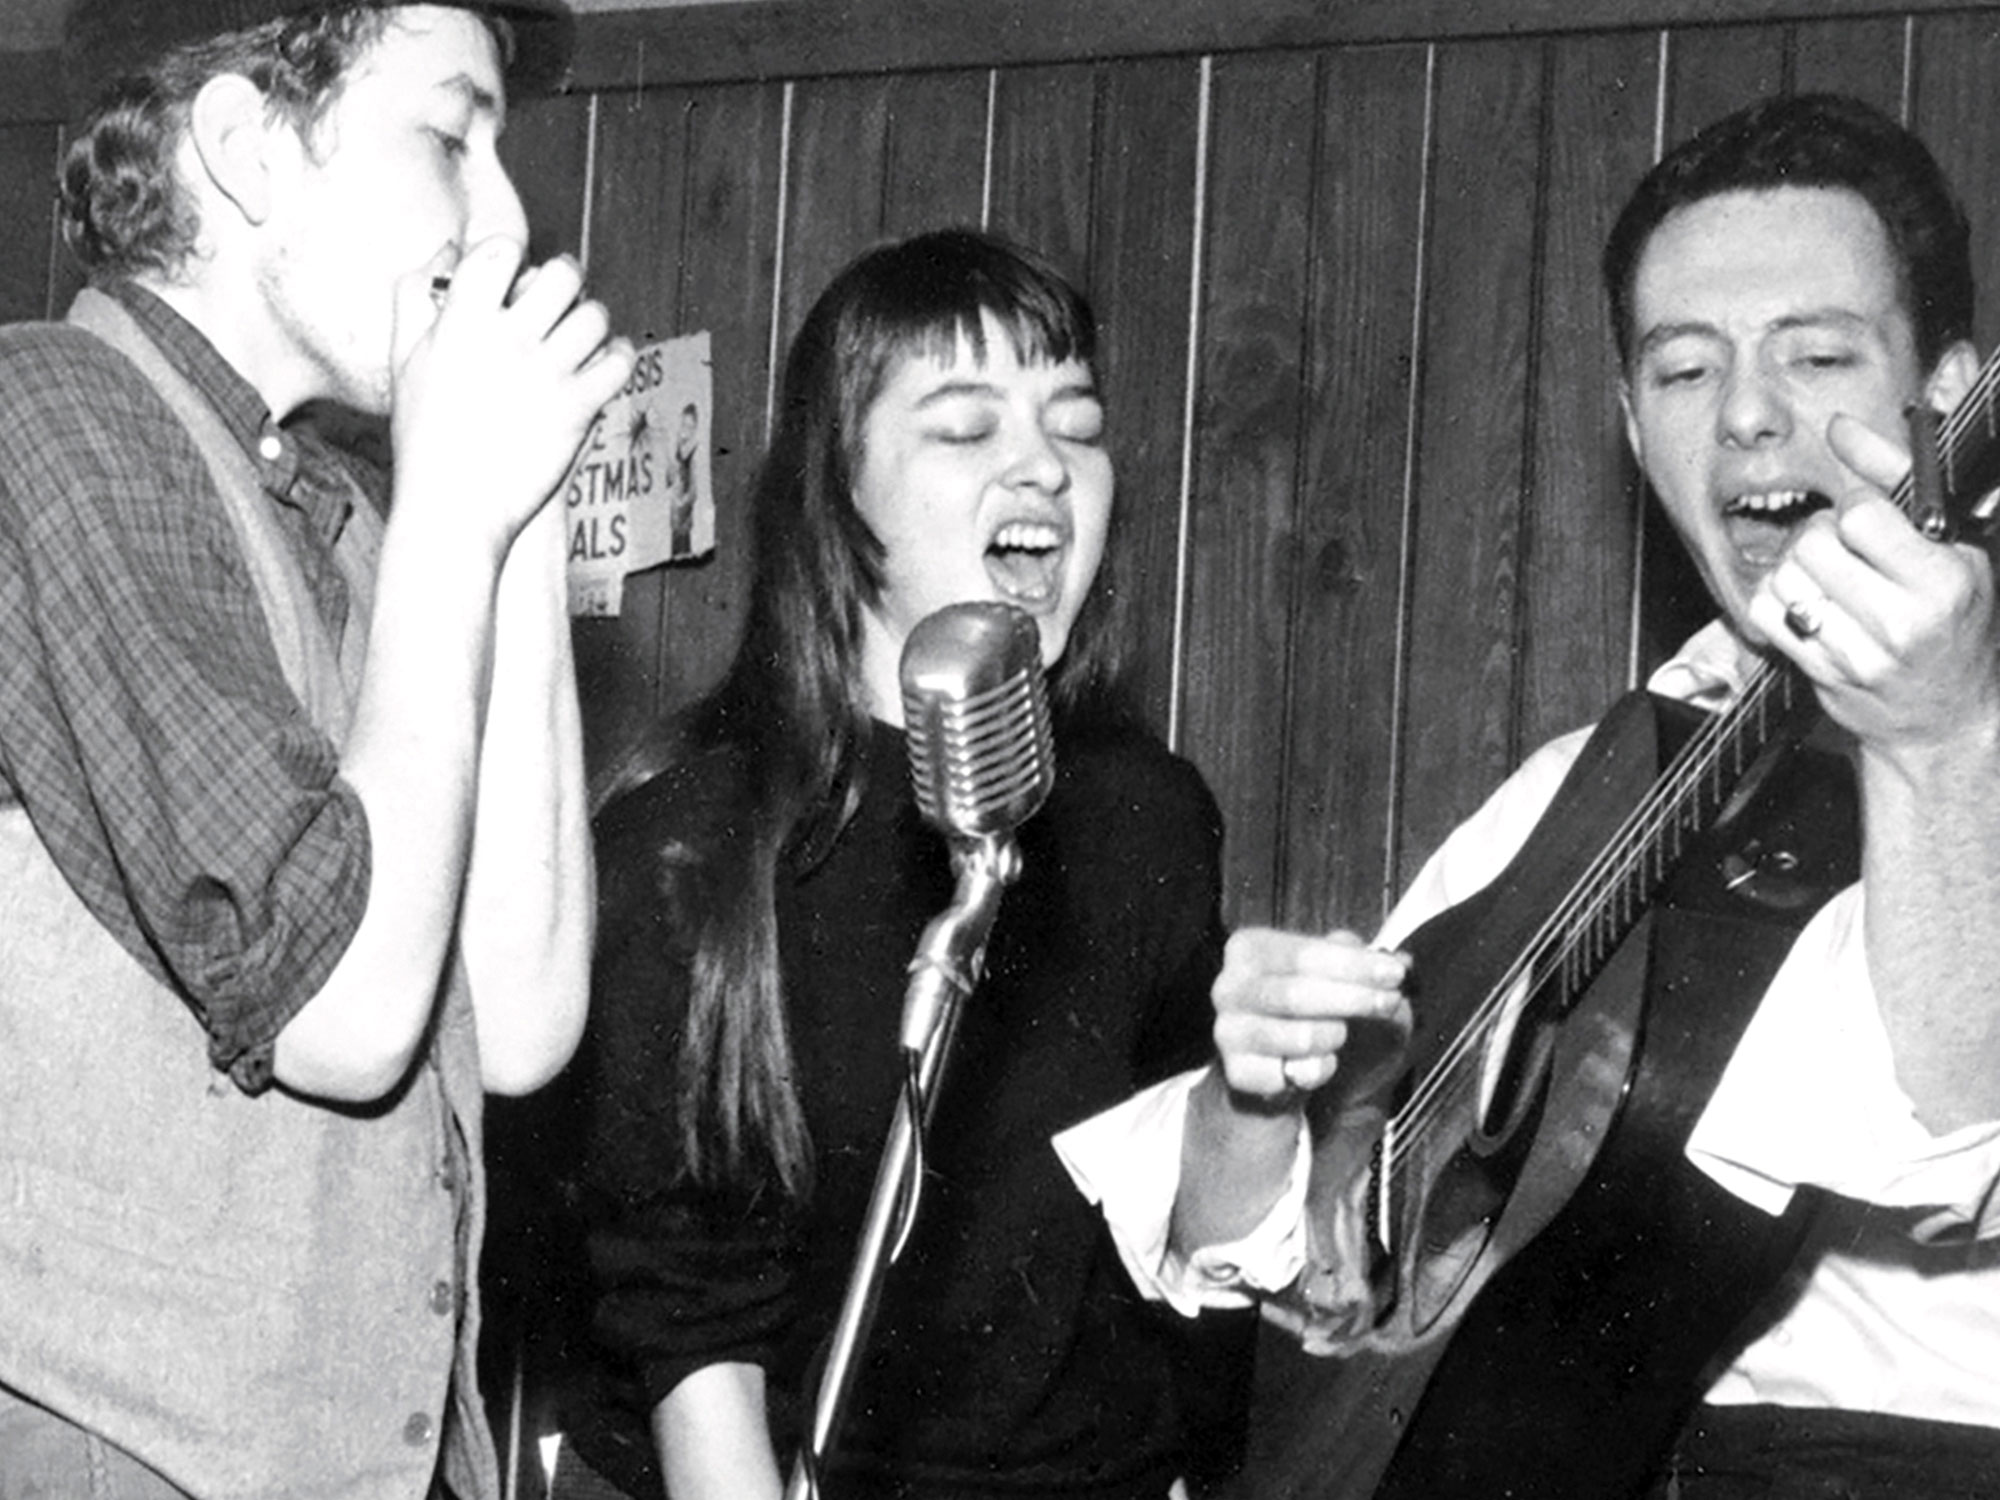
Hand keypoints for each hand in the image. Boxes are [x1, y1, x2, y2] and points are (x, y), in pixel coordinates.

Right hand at [388, 237, 635, 557]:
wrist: (452, 508)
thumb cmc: (426, 437)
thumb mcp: (404, 361)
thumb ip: (413, 298)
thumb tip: (445, 250)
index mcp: (460, 323)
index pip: (500, 250)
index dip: (512, 255)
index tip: (514, 276)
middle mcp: (506, 341)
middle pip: (561, 274)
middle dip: (565, 281)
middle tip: (563, 298)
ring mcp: (545, 374)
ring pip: (595, 316)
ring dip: (593, 321)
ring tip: (582, 336)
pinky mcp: (576, 409)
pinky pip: (618, 362)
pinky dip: (619, 357)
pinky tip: (606, 364)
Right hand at [1211, 927, 1411, 1108]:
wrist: (1282, 1065)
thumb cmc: (1312, 1011)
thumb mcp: (1338, 975)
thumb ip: (1360, 961)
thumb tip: (1392, 959)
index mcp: (1249, 948)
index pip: (1304, 953)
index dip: (1354, 965)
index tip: (1394, 973)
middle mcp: (1229, 986)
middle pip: (1297, 993)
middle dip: (1353, 999)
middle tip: (1389, 1002)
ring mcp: (1228, 1030)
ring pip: (1300, 1038)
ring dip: (1334, 1038)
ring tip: (1338, 1035)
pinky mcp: (1236, 1072)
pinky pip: (1291, 1076)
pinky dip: (1316, 1072)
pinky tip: (1315, 1063)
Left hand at [1747, 412, 1999, 762]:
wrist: (1948, 716)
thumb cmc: (1955, 620)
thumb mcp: (1950, 544)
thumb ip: (1892, 478)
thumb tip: (1841, 425)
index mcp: (1944, 582)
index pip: (1861, 515)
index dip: (1854, 507)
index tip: (1868, 518)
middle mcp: (1902, 621)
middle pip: (1813, 544)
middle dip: (1820, 535)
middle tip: (1842, 547)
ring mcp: (1858, 654)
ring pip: (1784, 577)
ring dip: (1796, 567)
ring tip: (1828, 576)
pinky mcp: (1821, 675)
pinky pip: (1766, 614)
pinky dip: (1776, 599)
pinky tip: (1807, 603)